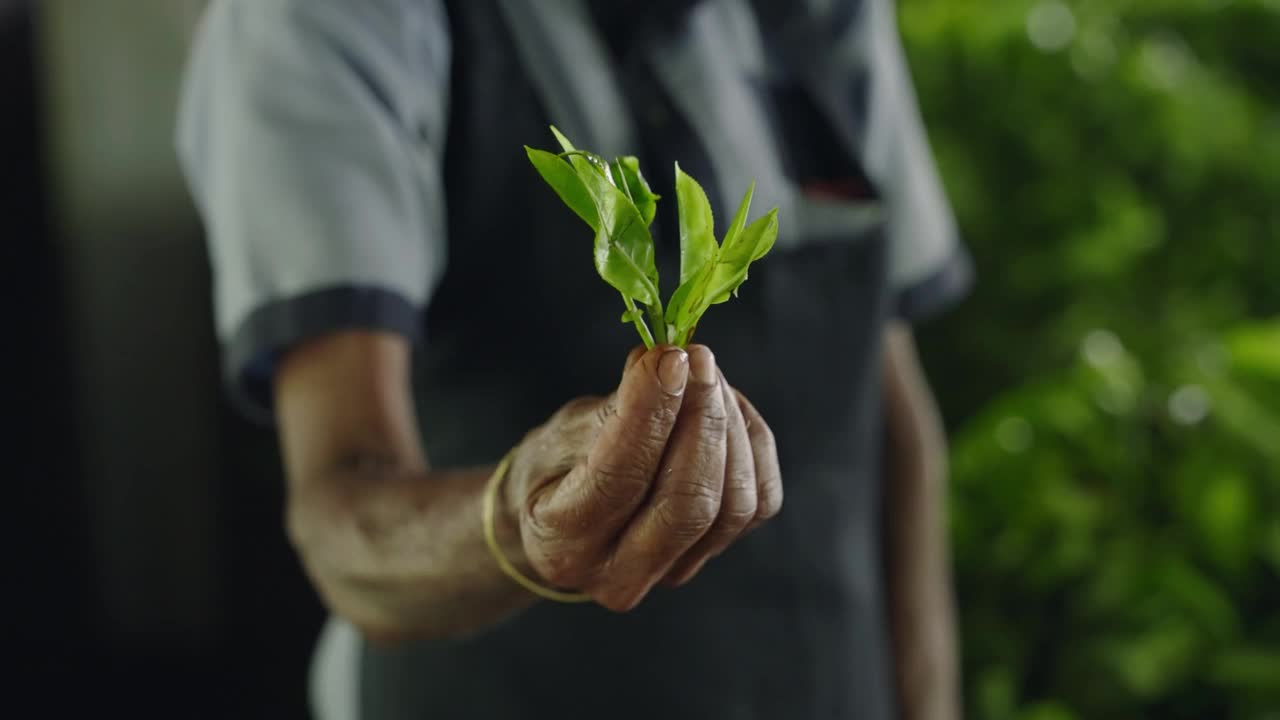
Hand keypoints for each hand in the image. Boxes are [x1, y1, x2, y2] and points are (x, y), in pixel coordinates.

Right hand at [505, 345, 782, 610]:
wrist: (565, 519)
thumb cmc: (553, 471)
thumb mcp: (557, 435)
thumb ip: (613, 410)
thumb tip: (664, 365)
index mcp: (562, 545)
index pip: (619, 479)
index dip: (651, 414)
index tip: (669, 358)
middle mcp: (620, 576)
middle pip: (687, 505)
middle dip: (702, 421)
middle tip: (698, 359)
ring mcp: (673, 572)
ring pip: (733, 506)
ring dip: (729, 428)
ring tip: (706, 375)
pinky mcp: (714, 554)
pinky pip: (758, 502)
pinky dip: (751, 445)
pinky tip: (726, 407)